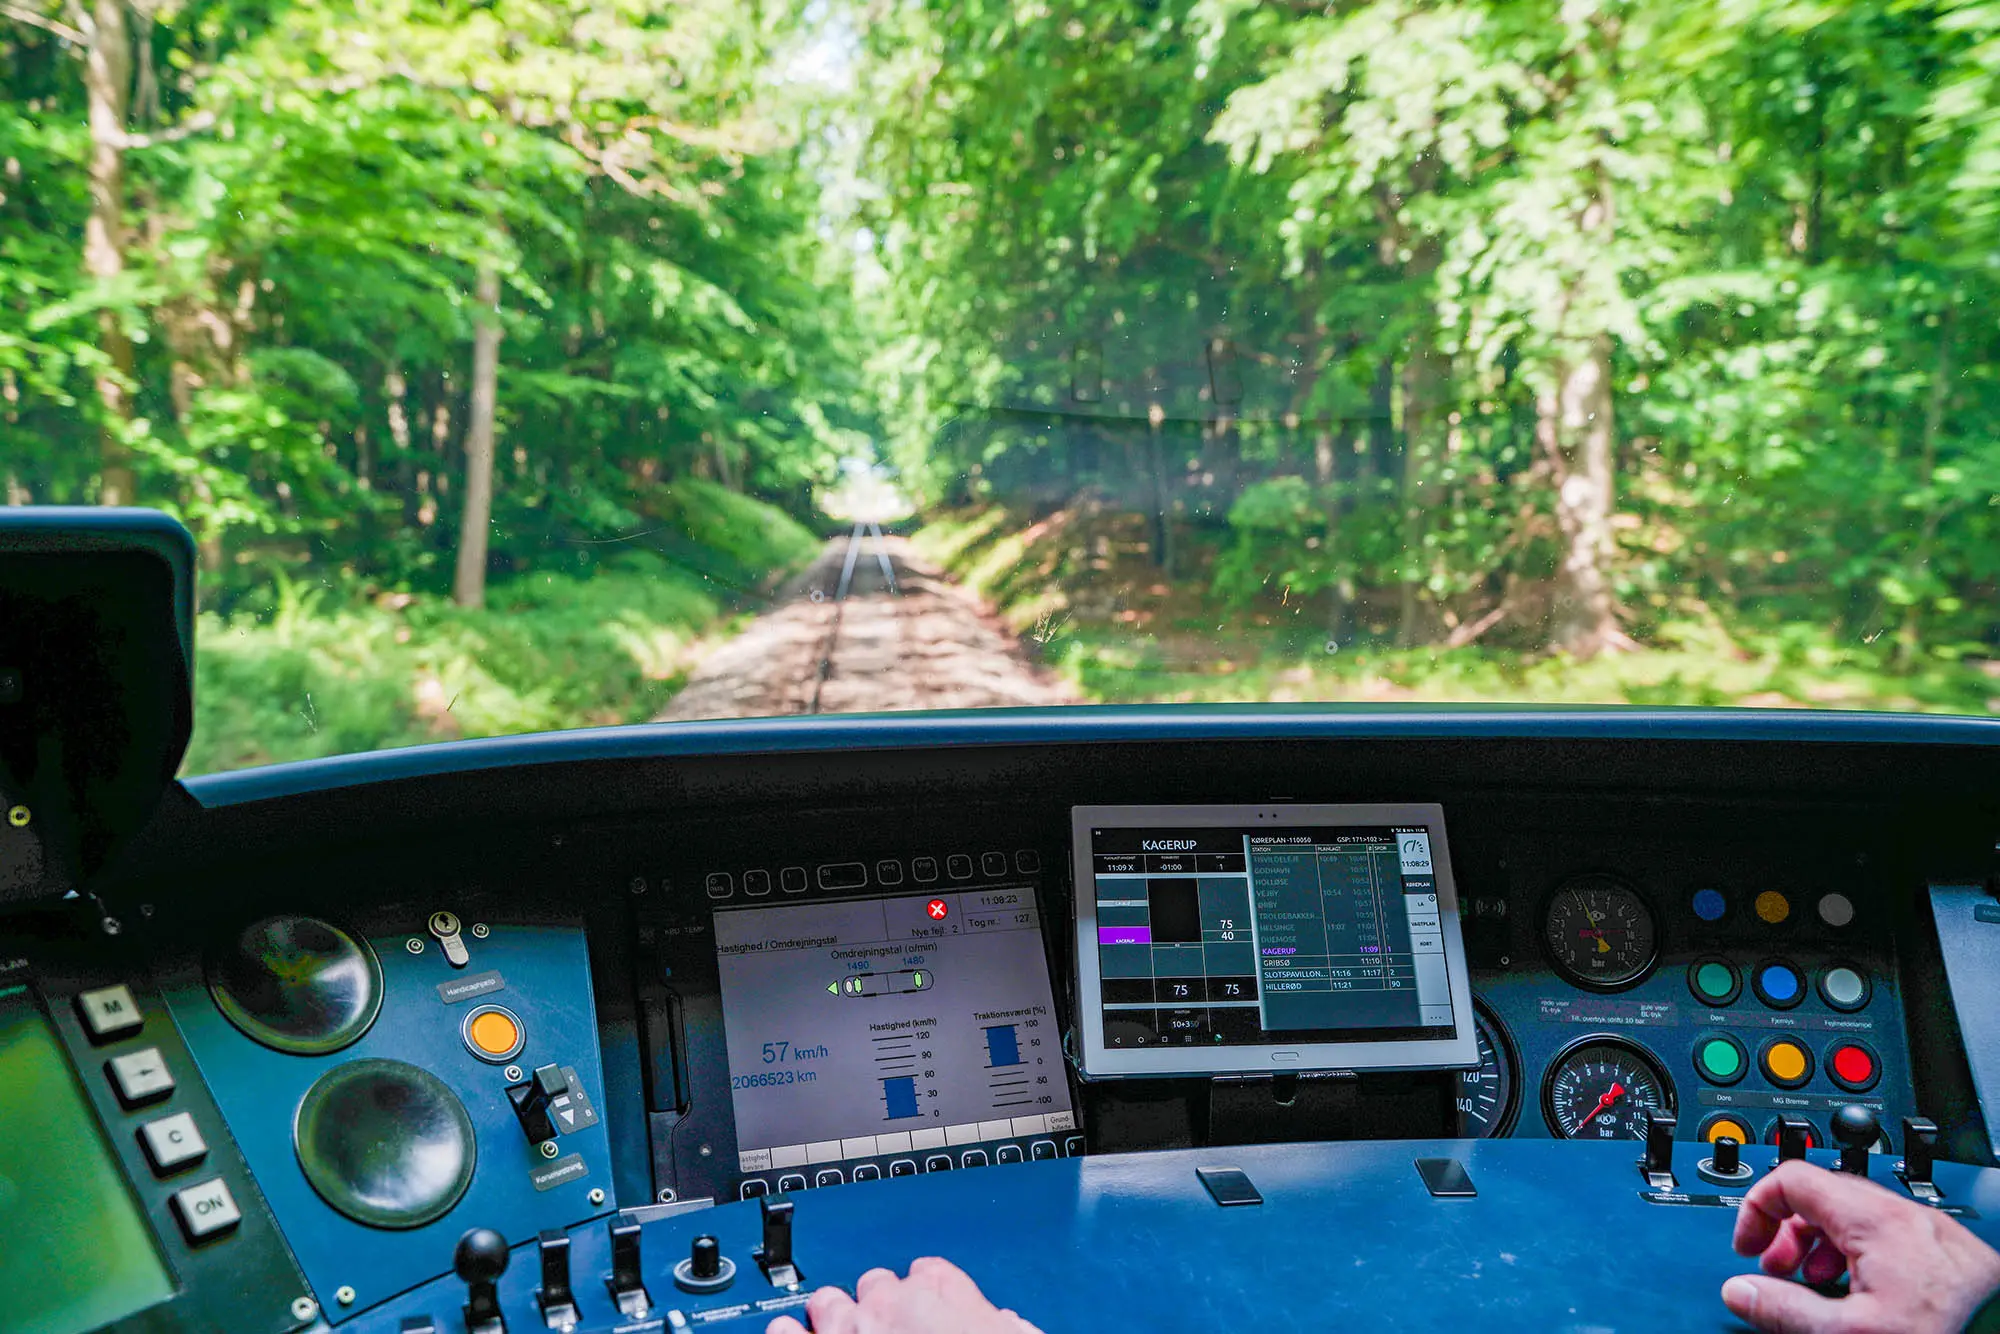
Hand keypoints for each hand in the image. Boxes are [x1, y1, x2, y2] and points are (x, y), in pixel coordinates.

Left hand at [766, 1257, 1040, 1333]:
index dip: (926, 1291)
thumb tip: (1007, 1323)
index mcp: (941, 1292)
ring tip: (835, 1328)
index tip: (927, 1306)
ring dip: (831, 1314)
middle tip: (884, 1328)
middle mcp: (891, 1304)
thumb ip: (1002, 1324)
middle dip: (877, 1302)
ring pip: (828, 1301)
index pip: (926, 1271)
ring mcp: (849, 1331)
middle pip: (874, 1283)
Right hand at [1723, 1159, 1999, 1332]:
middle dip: (1790, 1233)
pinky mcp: (1960, 1259)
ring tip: (1818, 1288)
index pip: (1792, 1179)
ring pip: (1861, 1218)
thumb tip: (1740, 1292)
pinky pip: (1896, 1239)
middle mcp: (1911, 1217)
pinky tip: (1867, 1298)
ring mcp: (1939, 1235)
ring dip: (1825, 1246)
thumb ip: (1785, 1309)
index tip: (1749, 1246)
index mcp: (1878, 1221)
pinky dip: (1865, 1258)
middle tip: (1777, 1272)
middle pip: (1826, 1197)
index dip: (1757, 1209)